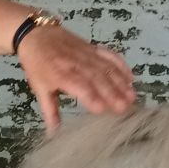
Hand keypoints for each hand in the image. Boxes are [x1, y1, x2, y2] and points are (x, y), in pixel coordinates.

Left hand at [17, 25, 136, 131]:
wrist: (37, 35)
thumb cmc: (37, 64)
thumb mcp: (40, 88)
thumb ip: (50, 110)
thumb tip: (53, 133)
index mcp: (60, 74)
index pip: (79, 86)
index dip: (90, 96)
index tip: (102, 109)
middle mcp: (76, 64)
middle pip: (97, 78)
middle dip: (112, 93)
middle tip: (124, 107)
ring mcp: (87, 54)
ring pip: (106, 68)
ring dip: (120, 82)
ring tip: (131, 96)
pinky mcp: (93, 48)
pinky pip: (109, 56)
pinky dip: (121, 66)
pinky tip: (130, 78)